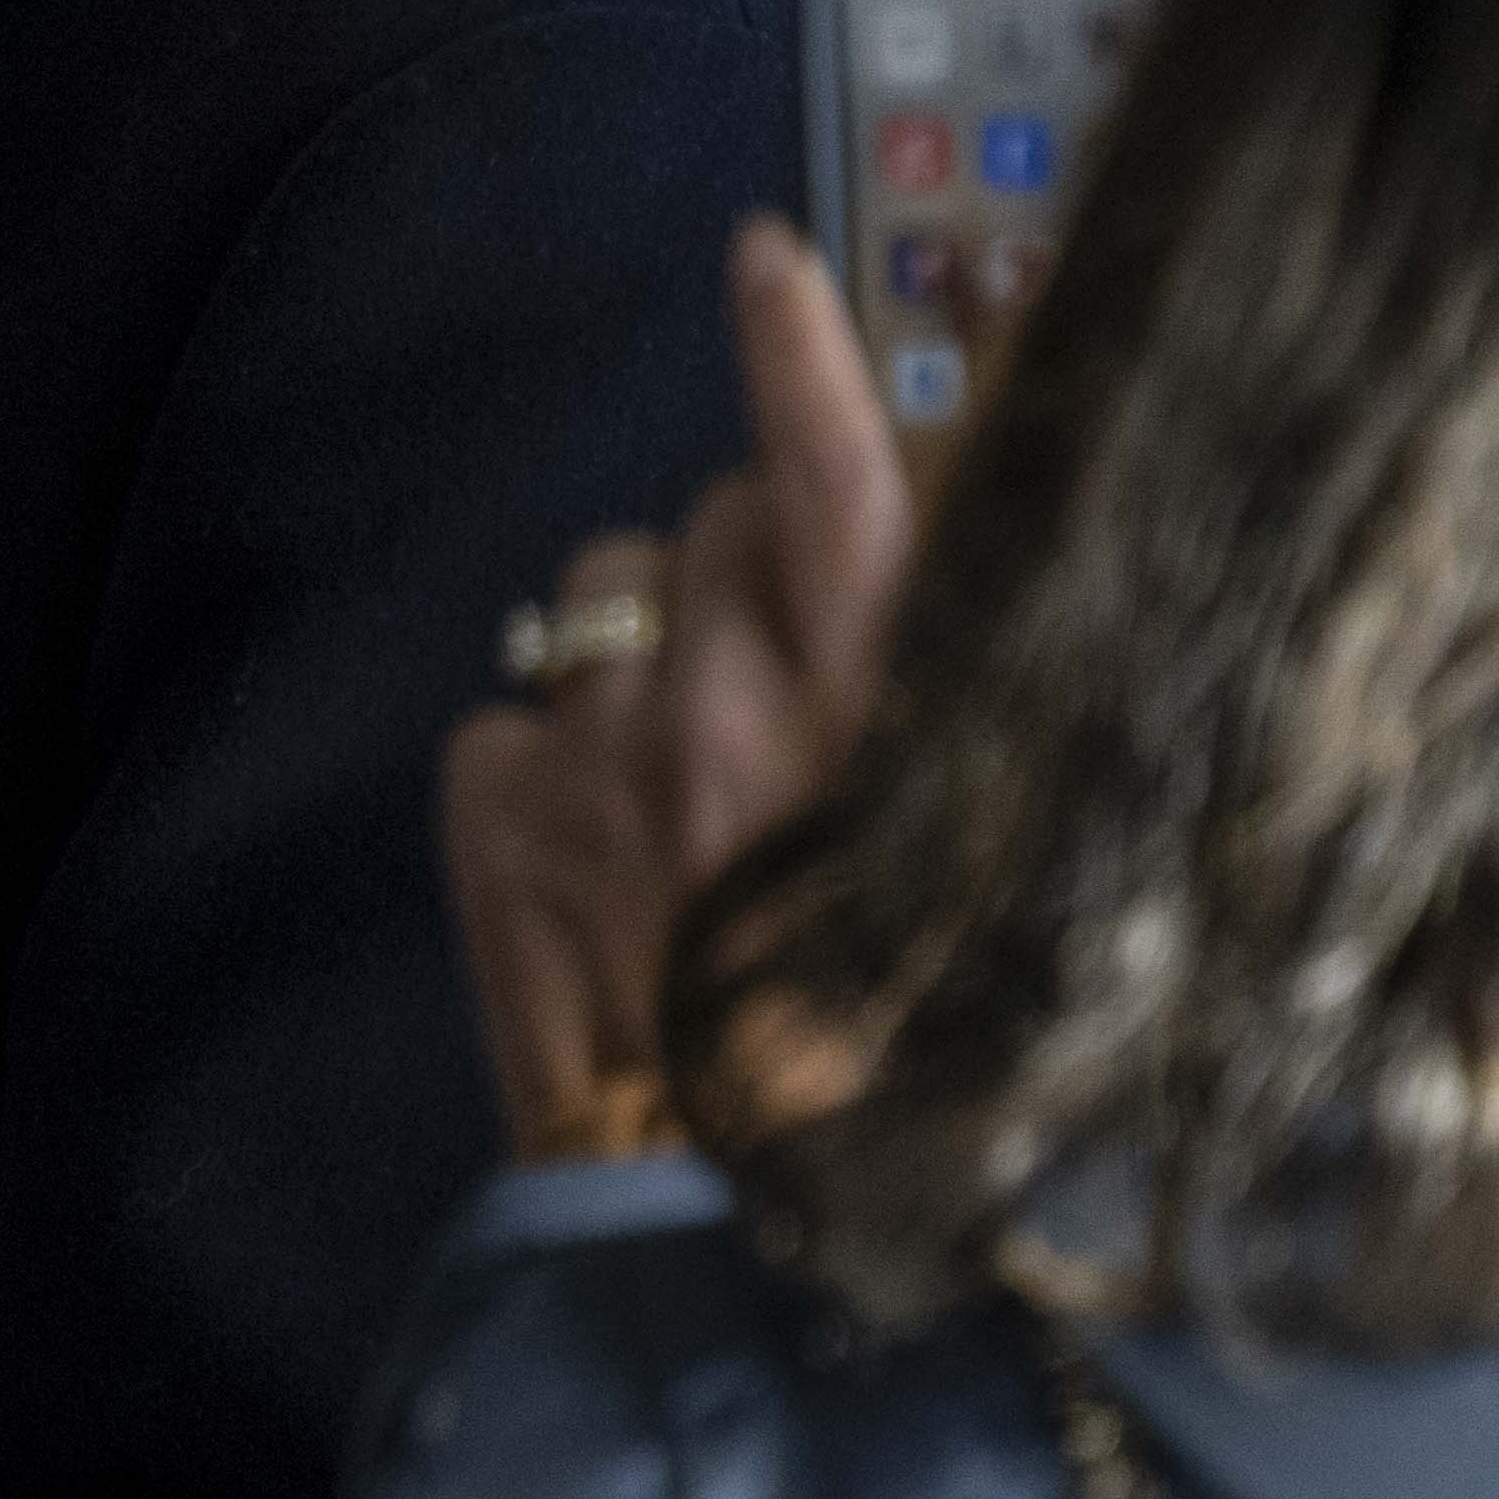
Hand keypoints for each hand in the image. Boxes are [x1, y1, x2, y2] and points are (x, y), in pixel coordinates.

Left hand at [440, 218, 917, 1160]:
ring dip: (646, 665)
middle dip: (743, 576)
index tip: (760, 257)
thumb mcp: (1003, 899)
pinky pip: (511, 723)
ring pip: (607, 608)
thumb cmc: (912, 1089)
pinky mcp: (495, 812)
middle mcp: (738, 702)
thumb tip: (916, 657)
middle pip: (715, 529)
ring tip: (691, 809)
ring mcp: (602, 748)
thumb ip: (966, 750)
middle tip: (786, 707)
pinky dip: (545, 770)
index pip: (842, 481)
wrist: (731, 1241)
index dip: (800, 358)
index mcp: (890, 717)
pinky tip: (599, 872)